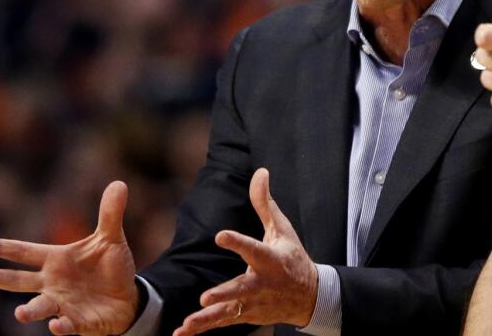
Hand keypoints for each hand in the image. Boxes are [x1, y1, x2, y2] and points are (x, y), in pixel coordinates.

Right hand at [0, 181, 138, 335]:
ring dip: (30, 311)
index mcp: (55, 260)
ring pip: (40, 307)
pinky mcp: (78, 322)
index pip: (24, 252)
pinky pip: (67, 325)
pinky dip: (61, 325)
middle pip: (19, 281)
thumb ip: (110, 214)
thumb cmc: (111, 267)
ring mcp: (63, 303)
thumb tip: (119, 183)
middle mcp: (52, 283)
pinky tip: (56, 325)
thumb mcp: (110, 238)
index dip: (2, 248)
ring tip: (20, 314)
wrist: (128, 298)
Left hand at [173, 168, 317, 335]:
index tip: (220, 236)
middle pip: (240, 289)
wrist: (310, 298)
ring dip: (208, 319)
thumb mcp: (282, 229)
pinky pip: (222, 323)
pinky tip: (182, 332)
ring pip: (229, 312)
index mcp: (271, 259)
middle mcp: (262, 283)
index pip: (253, 249)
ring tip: (188, 323)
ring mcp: (253, 303)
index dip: (237, 242)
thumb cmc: (292, 257)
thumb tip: (260, 171)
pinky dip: (203, 329)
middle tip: (205, 298)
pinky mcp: (246, 315)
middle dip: (223, 294)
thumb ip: (265, 203)